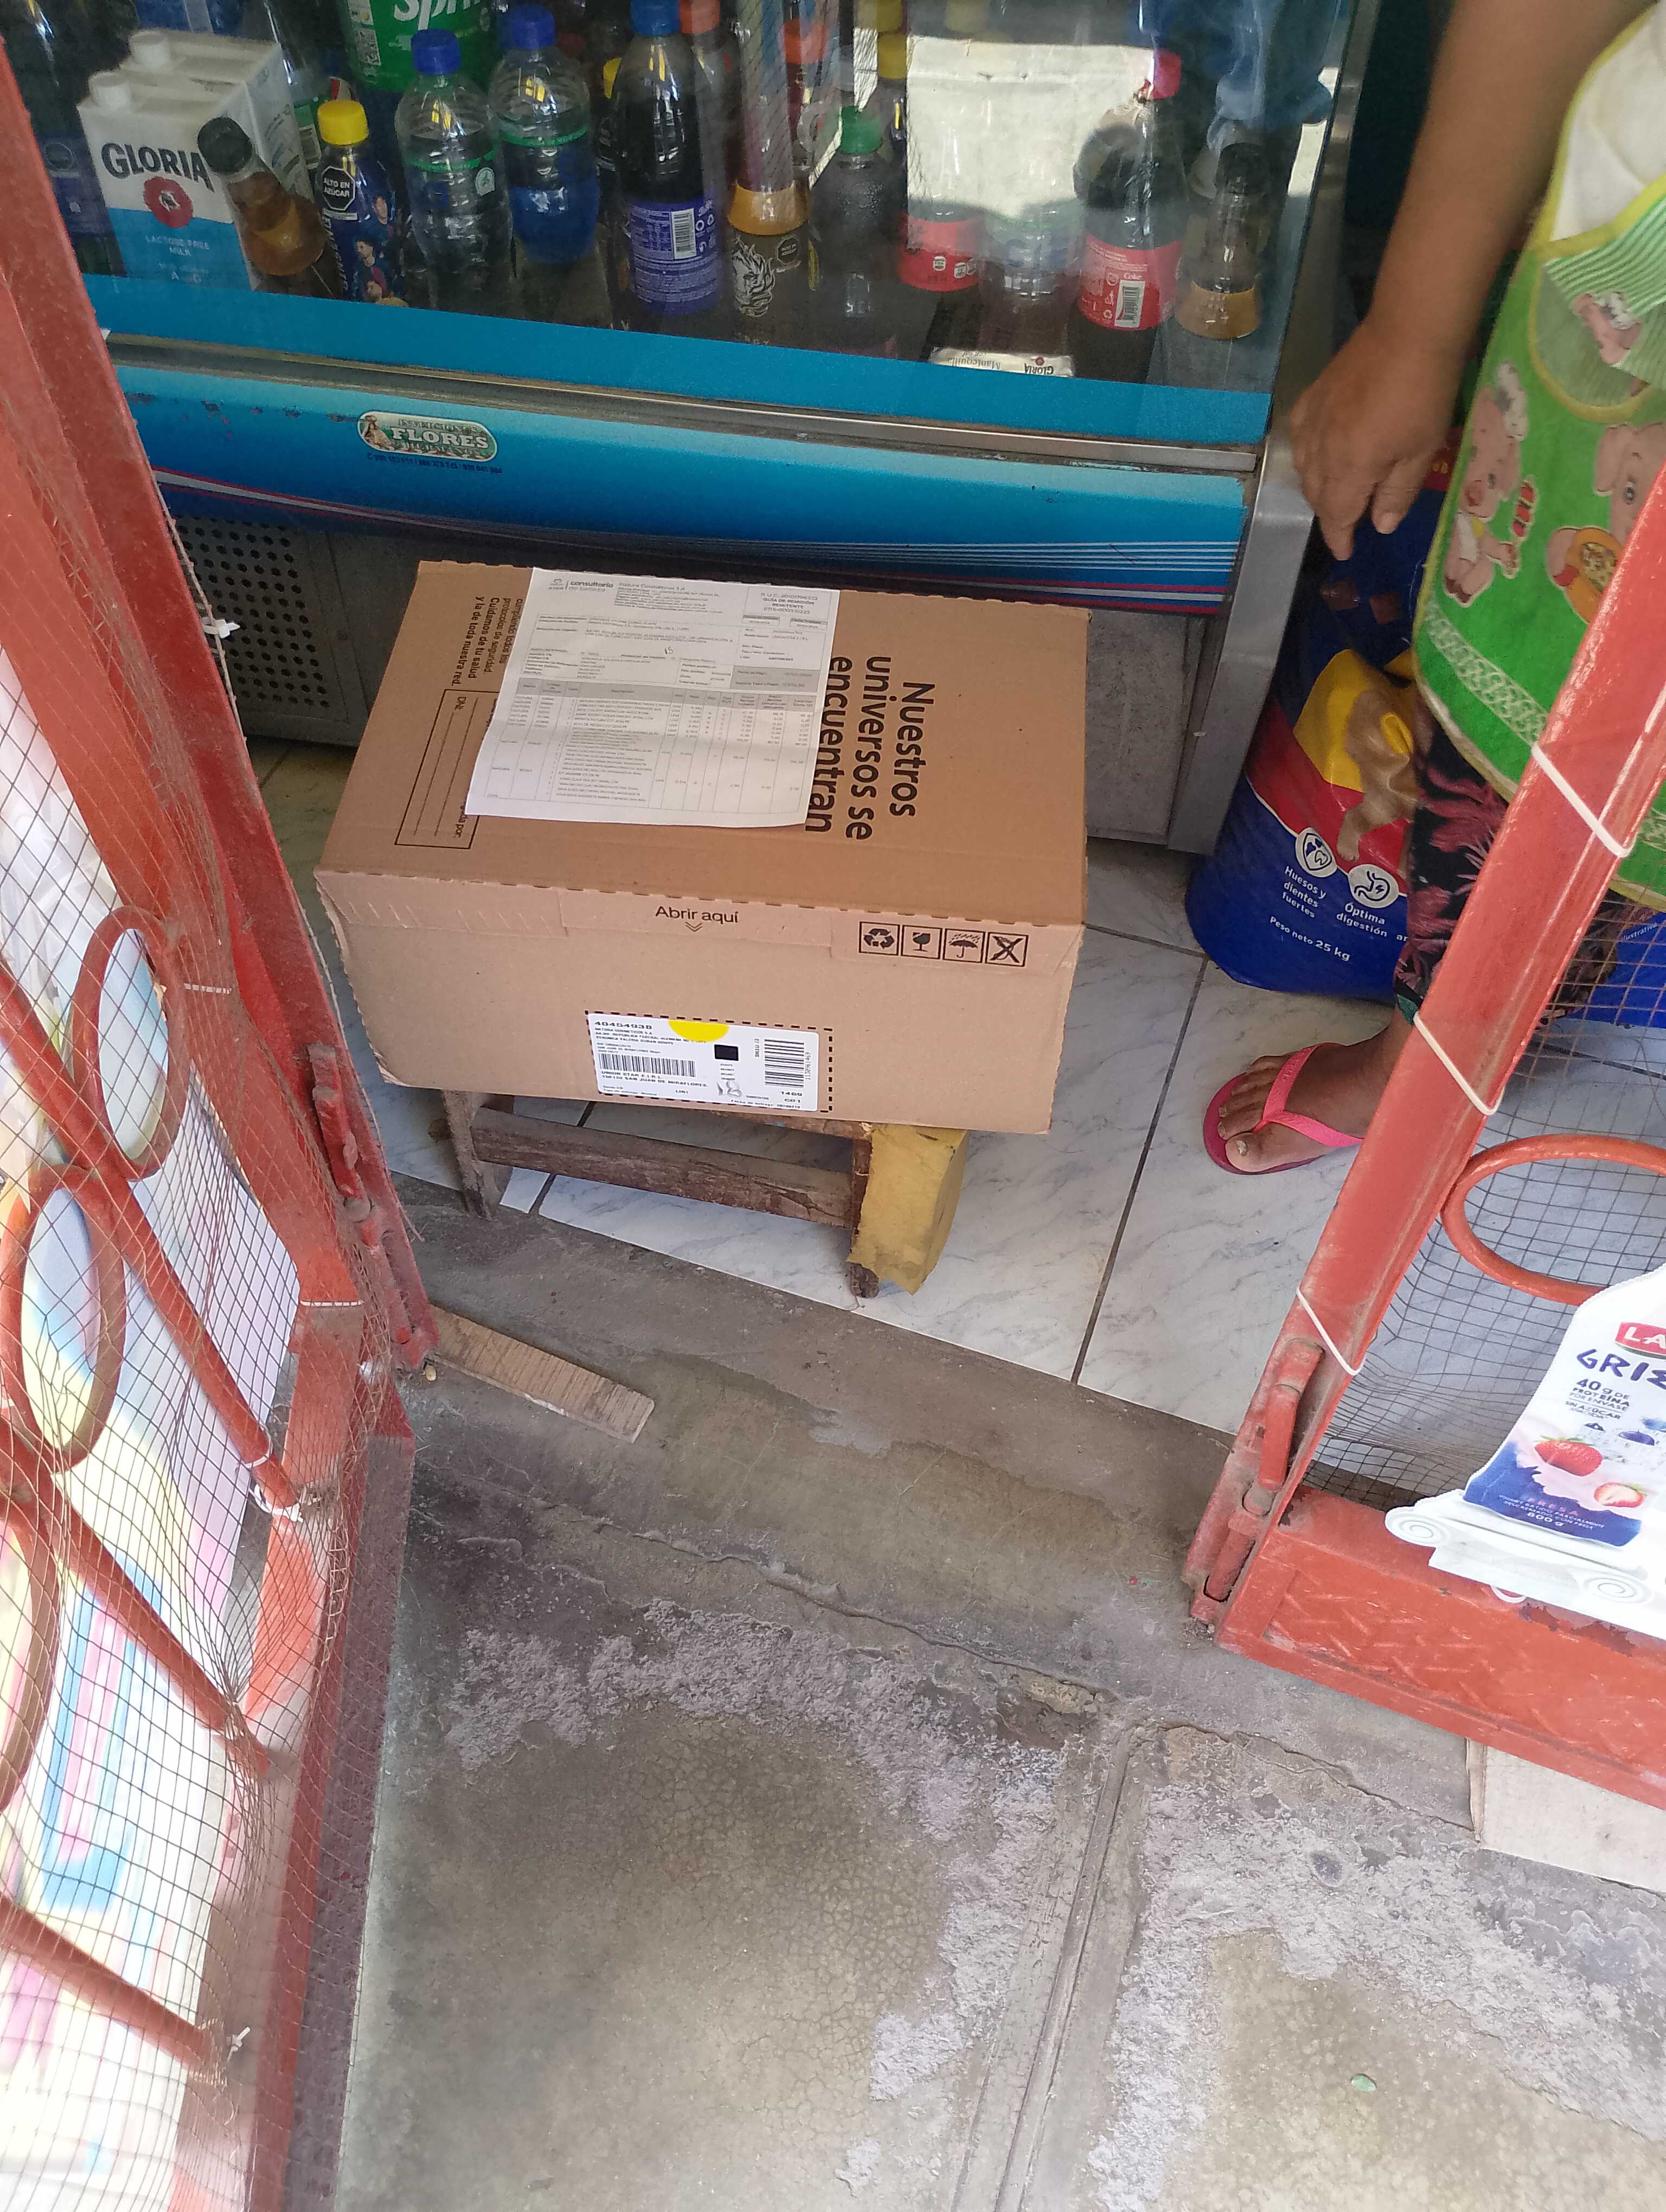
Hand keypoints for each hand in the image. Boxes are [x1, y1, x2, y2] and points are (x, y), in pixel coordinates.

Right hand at [1288, 317, 1464, 558]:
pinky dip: (1306, 454)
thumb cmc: (1425, 393)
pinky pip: (1299, 438)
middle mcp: (1322, 451)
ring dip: (1317, 487)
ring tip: (1336, 491)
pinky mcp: (1311, 398)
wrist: (1409, 330)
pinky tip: (1318, 452)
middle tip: (1349, 520)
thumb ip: (1398, 491)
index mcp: (1350, 468)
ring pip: (1303, 469)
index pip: (1336, 515)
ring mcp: (1312, 422)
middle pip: (1317, 495)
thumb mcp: (1422, 450)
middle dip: (1331, 513)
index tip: (1346, 552)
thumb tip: (1380, 525)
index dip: (1340, 537)